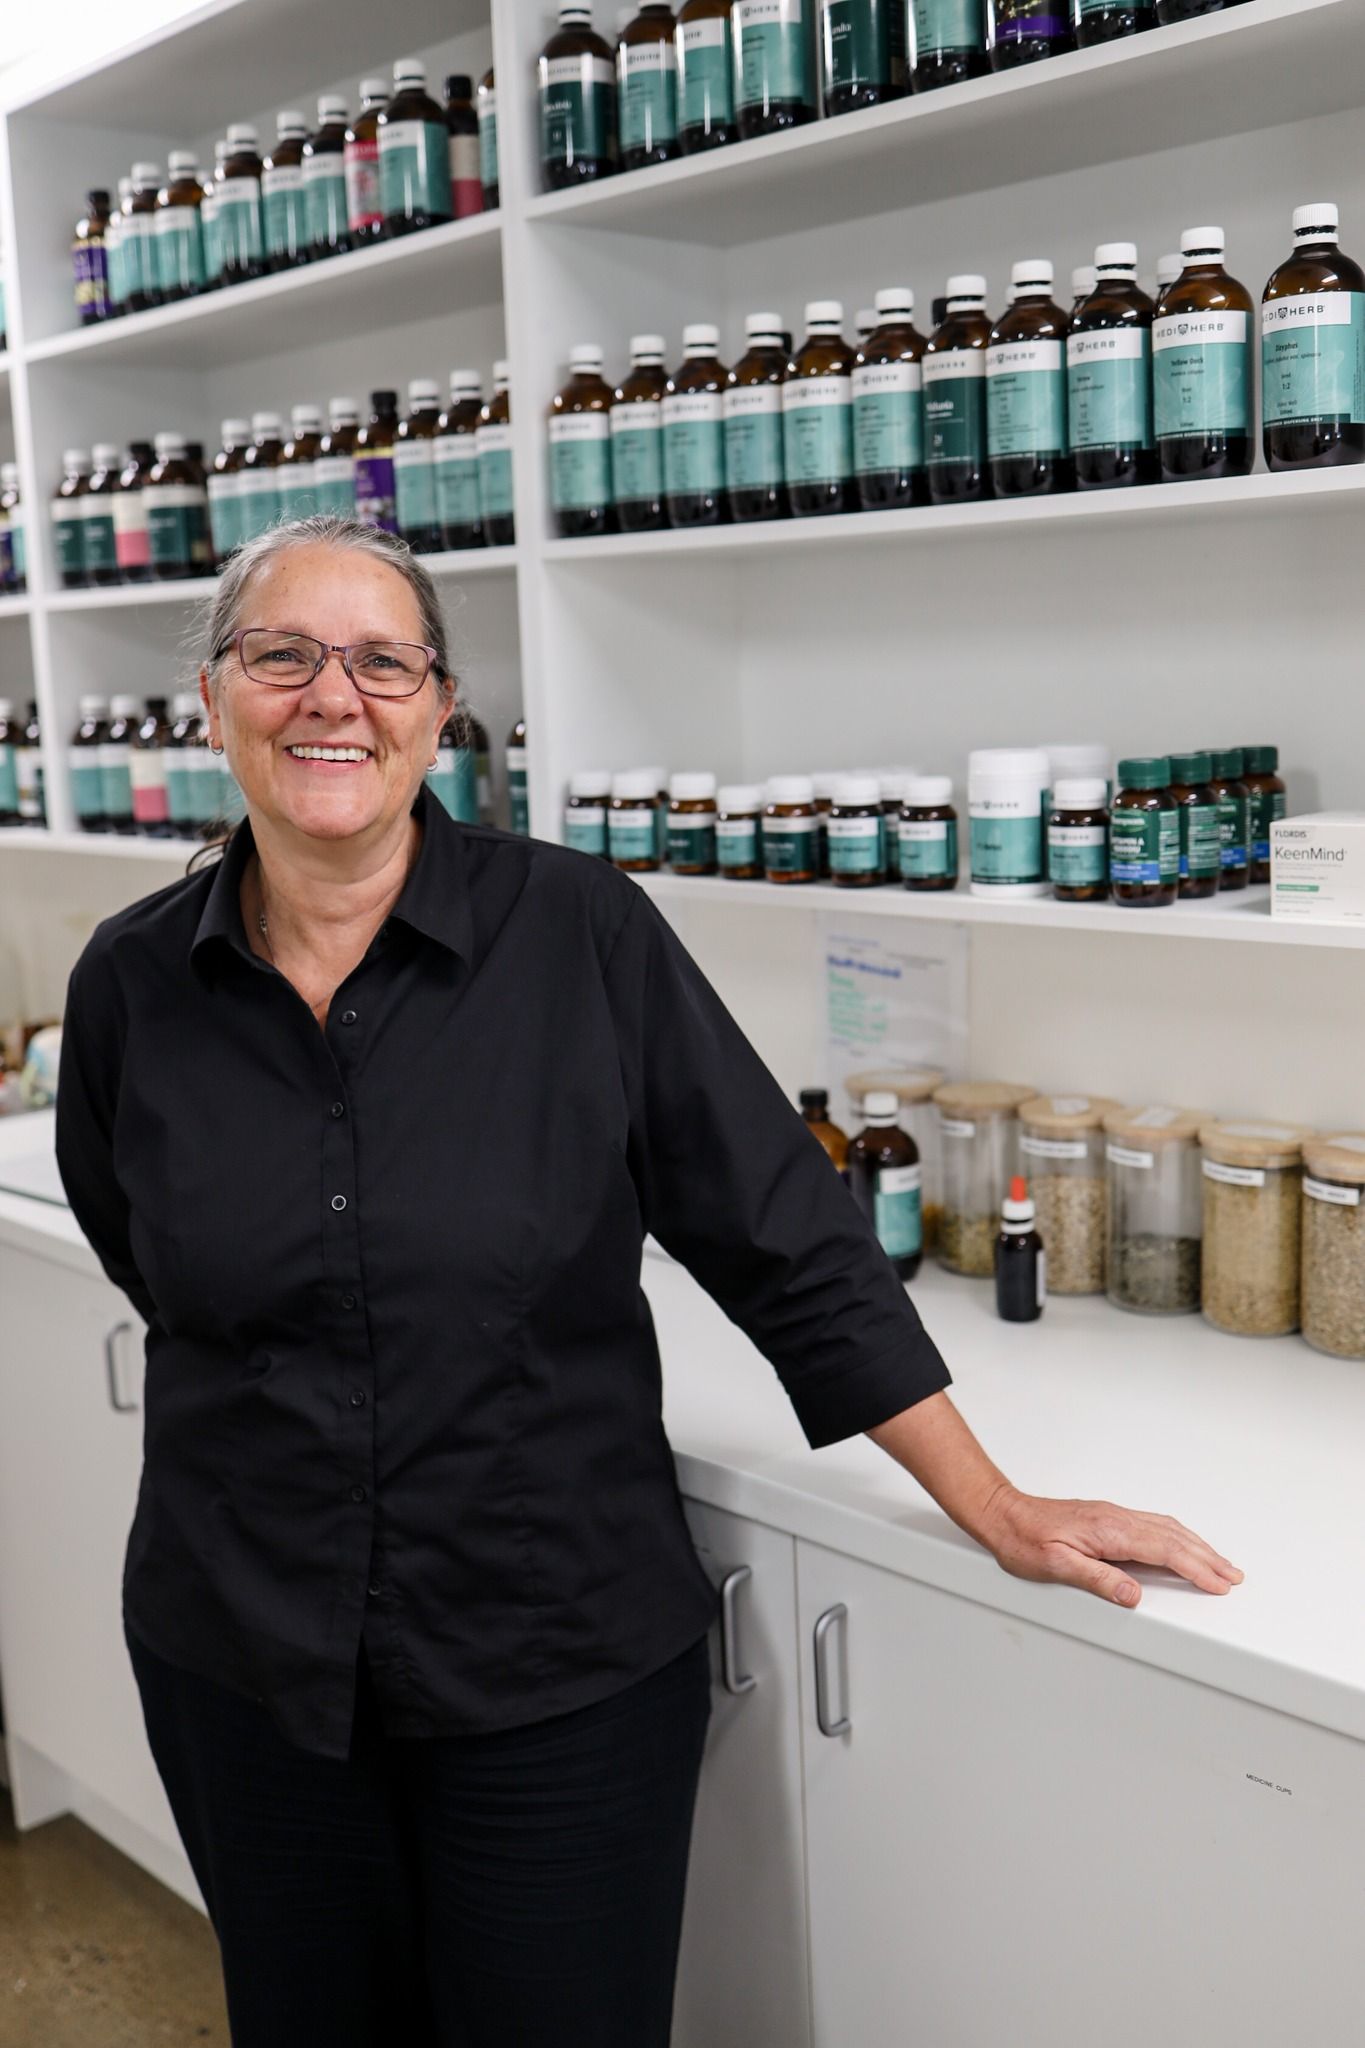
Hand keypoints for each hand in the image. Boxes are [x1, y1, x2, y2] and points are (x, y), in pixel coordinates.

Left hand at [978, 1484, 1244, 1608]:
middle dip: (1207, 1557)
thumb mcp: (1056, 1566)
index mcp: (1109, 1531)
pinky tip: (1182, 1544)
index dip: (1196, 1568)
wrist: (1004, 1514)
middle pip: (1174, 1537)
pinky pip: (1154, 1525)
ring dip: (1197, 1545)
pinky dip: (1178, 1536)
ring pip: (1167, 1528)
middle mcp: (1117, 1519)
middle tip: (1233, 1576)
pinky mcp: (1108, 1518)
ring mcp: (1114, 1516)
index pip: (1165, 1550)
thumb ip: (1097, 1580)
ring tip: (1219, 1563)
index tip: (1219, 1582)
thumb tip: (1133, 1595)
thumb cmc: (1024, 1540)